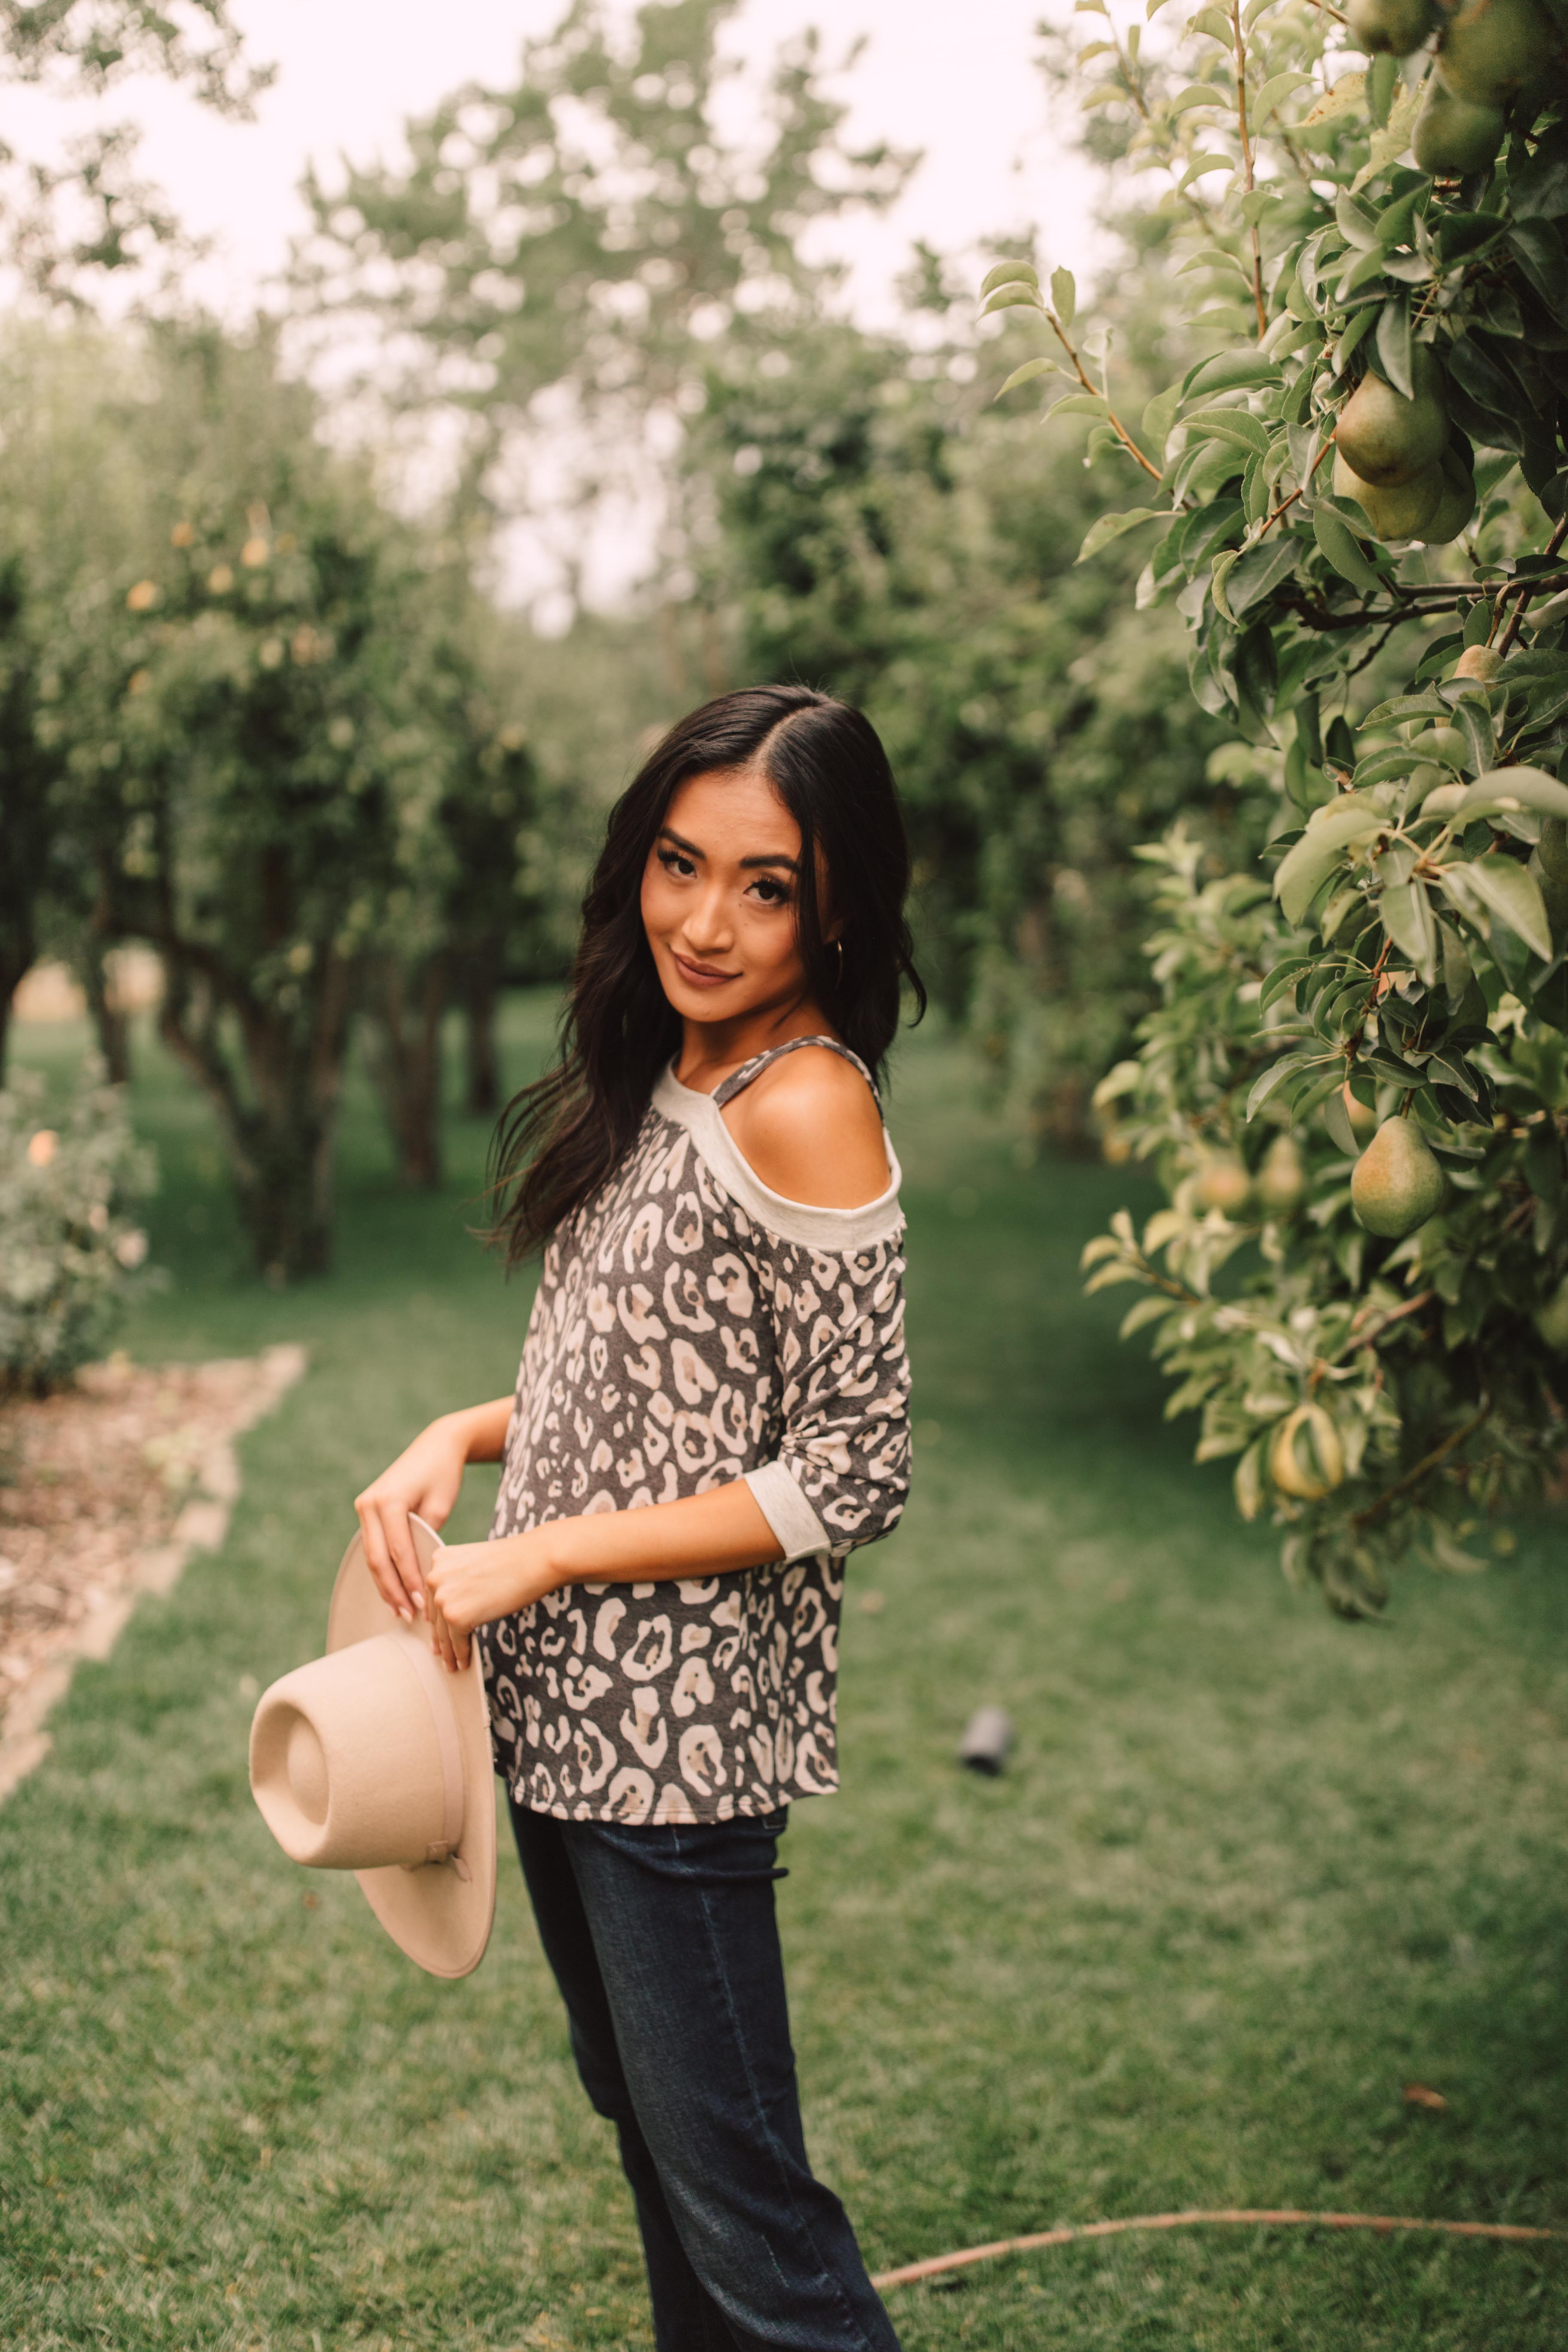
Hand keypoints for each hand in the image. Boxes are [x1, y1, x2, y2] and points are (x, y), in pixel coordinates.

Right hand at [354, 1415, 470, 1622]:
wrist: (436, 1446)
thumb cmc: (443, 1475)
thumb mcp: (439, 1507)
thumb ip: (424, 1537)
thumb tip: (415, 1573)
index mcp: (389, 1501)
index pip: (398, 1552)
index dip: (409, 1581)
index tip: (422, 1604)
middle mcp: (369, 1504)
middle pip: (378, 1558)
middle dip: (394, 1590)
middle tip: (409, 1615)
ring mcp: (364, 1507)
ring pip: (372, 1556)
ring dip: (385, 1585)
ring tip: (400, 1610)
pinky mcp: (366, 1510)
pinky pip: (373, 1546)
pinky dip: (382, 1569)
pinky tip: (392, 1590)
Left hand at [424, 1531, 558, 1669]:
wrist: (536, 1560)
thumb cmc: (516, 1560)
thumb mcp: (476, 1563)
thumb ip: (461, 1579)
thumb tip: (459, 1604)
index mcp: (440, 1560)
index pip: (433, 1595)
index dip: (435, 1616)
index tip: (435, 1629)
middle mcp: (436, 1577)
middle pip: (436, 1616)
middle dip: (439, 1636)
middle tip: (439, 1651)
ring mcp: (444, 1597)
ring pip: (444, 1633)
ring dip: (448, 1652)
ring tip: (452, 1665)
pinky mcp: (457, 1616)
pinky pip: (456, 1643)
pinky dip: (461, 1655)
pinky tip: (464, 1663)